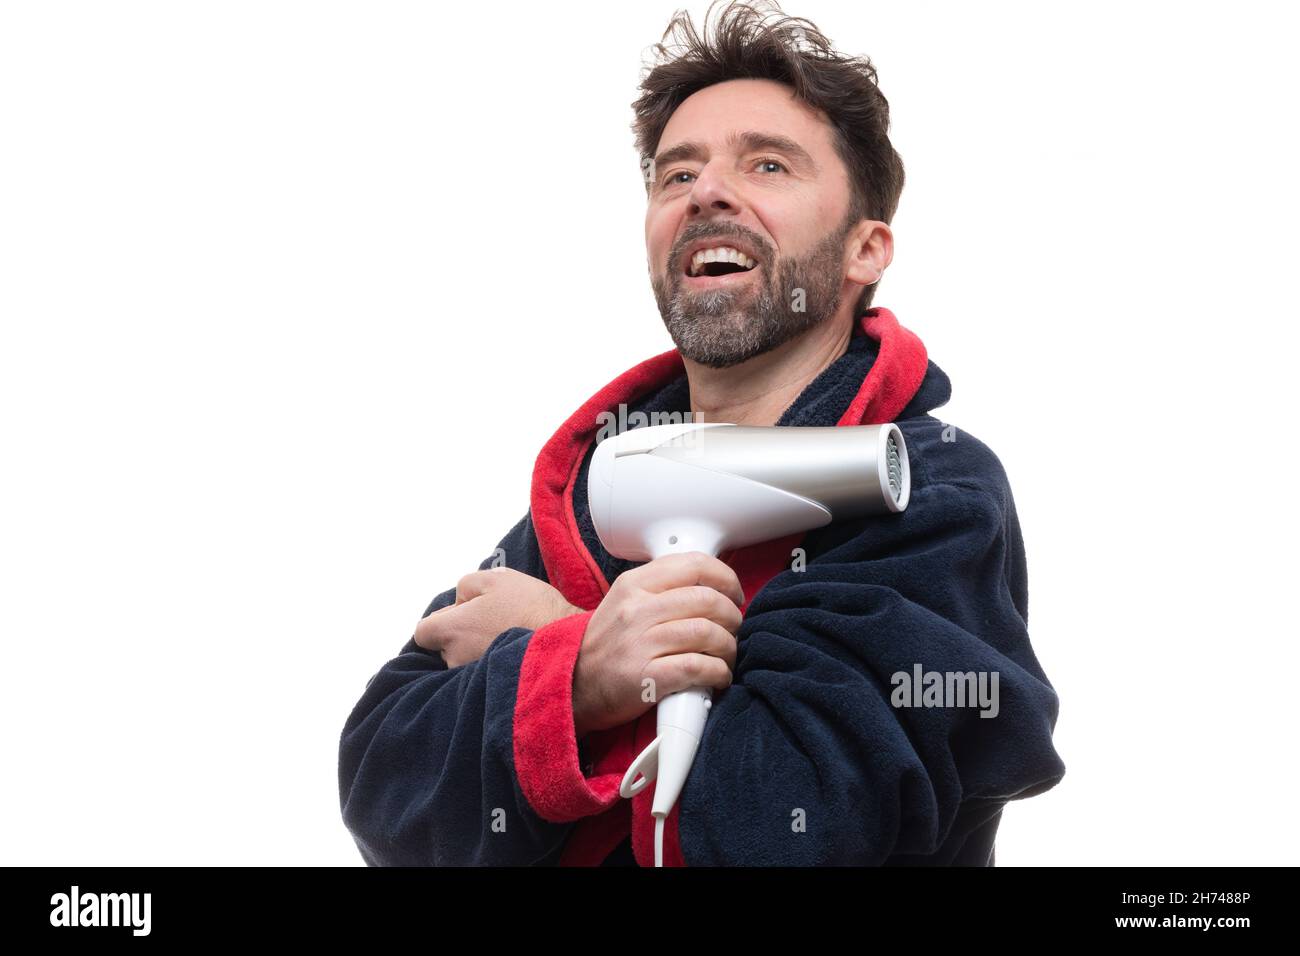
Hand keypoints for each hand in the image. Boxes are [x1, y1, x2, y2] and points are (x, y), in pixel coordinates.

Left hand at [414, 567, 583, 667]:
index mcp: (451, 631)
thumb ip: (466, 585)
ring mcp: (472, 679)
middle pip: (446, 647)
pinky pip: (483, 675)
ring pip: (466, 661)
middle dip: (463, 635)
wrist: (567, 646)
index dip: (443, 619)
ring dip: (480, 650)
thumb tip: (460, 602)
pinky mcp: (490, 691)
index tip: (464, 614)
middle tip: (494, 622)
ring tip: (509, 637)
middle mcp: (455, 660)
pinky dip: (495, 664)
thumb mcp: (497, 579)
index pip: (423, 631)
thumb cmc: (531, 608)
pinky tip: (515, 652)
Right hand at [572, 551, 743, 737]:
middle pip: (707, 600)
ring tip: (727, 655)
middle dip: (732, 617)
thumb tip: (711, 588)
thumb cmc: (606, 647)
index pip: (693, 564)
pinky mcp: (645, 677)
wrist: (572, 685)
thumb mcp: (625, 603)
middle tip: (733, 629)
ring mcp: (639, 643)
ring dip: (728, 647)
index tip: (733, 594)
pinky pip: (698, 667)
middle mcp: (636, 609)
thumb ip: (662, 590)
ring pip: (707, 633)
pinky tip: (718, 676)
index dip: (725, 578)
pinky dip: (718, 672)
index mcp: (634, 585)